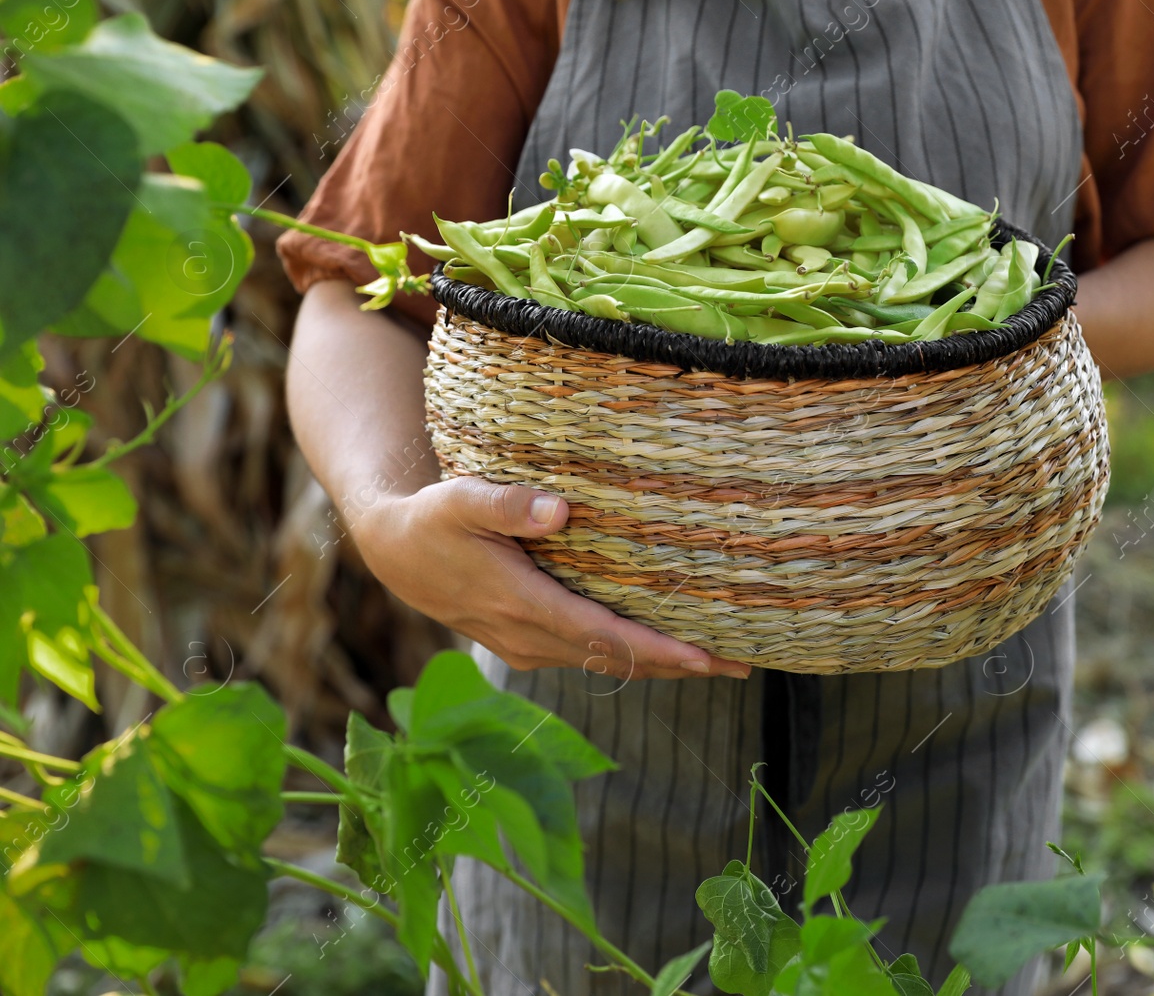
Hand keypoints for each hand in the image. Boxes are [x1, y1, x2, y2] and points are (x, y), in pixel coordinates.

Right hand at [349, 476, 749, 680]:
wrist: (396, 553)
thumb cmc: (434, 519)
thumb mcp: (460, 500)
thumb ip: (508, 504)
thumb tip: (561, 510)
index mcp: (522, 604)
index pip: (601, 635)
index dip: (654, 648)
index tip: (702, 655)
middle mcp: (531, 638)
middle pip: (618, 659)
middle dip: (681, 665)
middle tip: (744, 664)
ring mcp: (531, 647)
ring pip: (609, 663)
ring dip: (664, 665)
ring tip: (724, 662)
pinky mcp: (531, 644)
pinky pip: (593, 656)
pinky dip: (635, 656)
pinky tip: (669, 650)